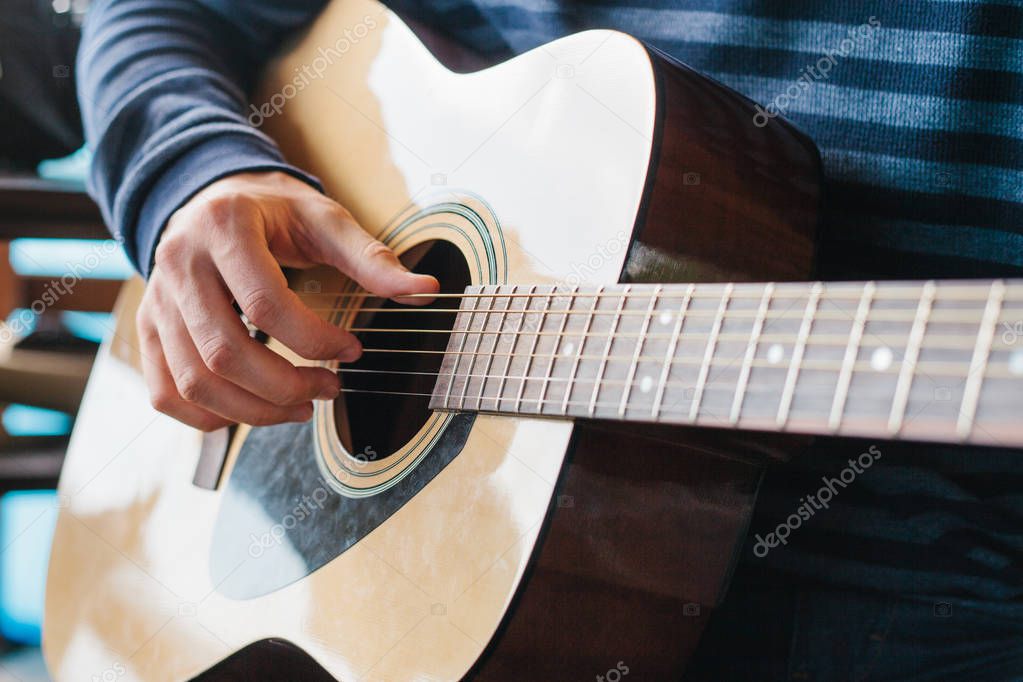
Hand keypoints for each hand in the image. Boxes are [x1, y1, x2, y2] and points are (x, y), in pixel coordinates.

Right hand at [137, 171, 438, 430]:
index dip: (315, 341)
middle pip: (223, 353)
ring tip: (300, 407)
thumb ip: (373, 259)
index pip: (266, 305)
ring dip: (253, 411)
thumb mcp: (326, 220)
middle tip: (329, 390)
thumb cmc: (275, 212)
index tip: (352, 352)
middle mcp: (179, 264)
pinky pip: (166, 392)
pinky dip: (209, 417)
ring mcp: (156, 300)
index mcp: (225, 228)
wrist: (214, 199)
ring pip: (194, 381)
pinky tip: (253, 411)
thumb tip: (427, 293)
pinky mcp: (149, 329)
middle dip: (284, 387)